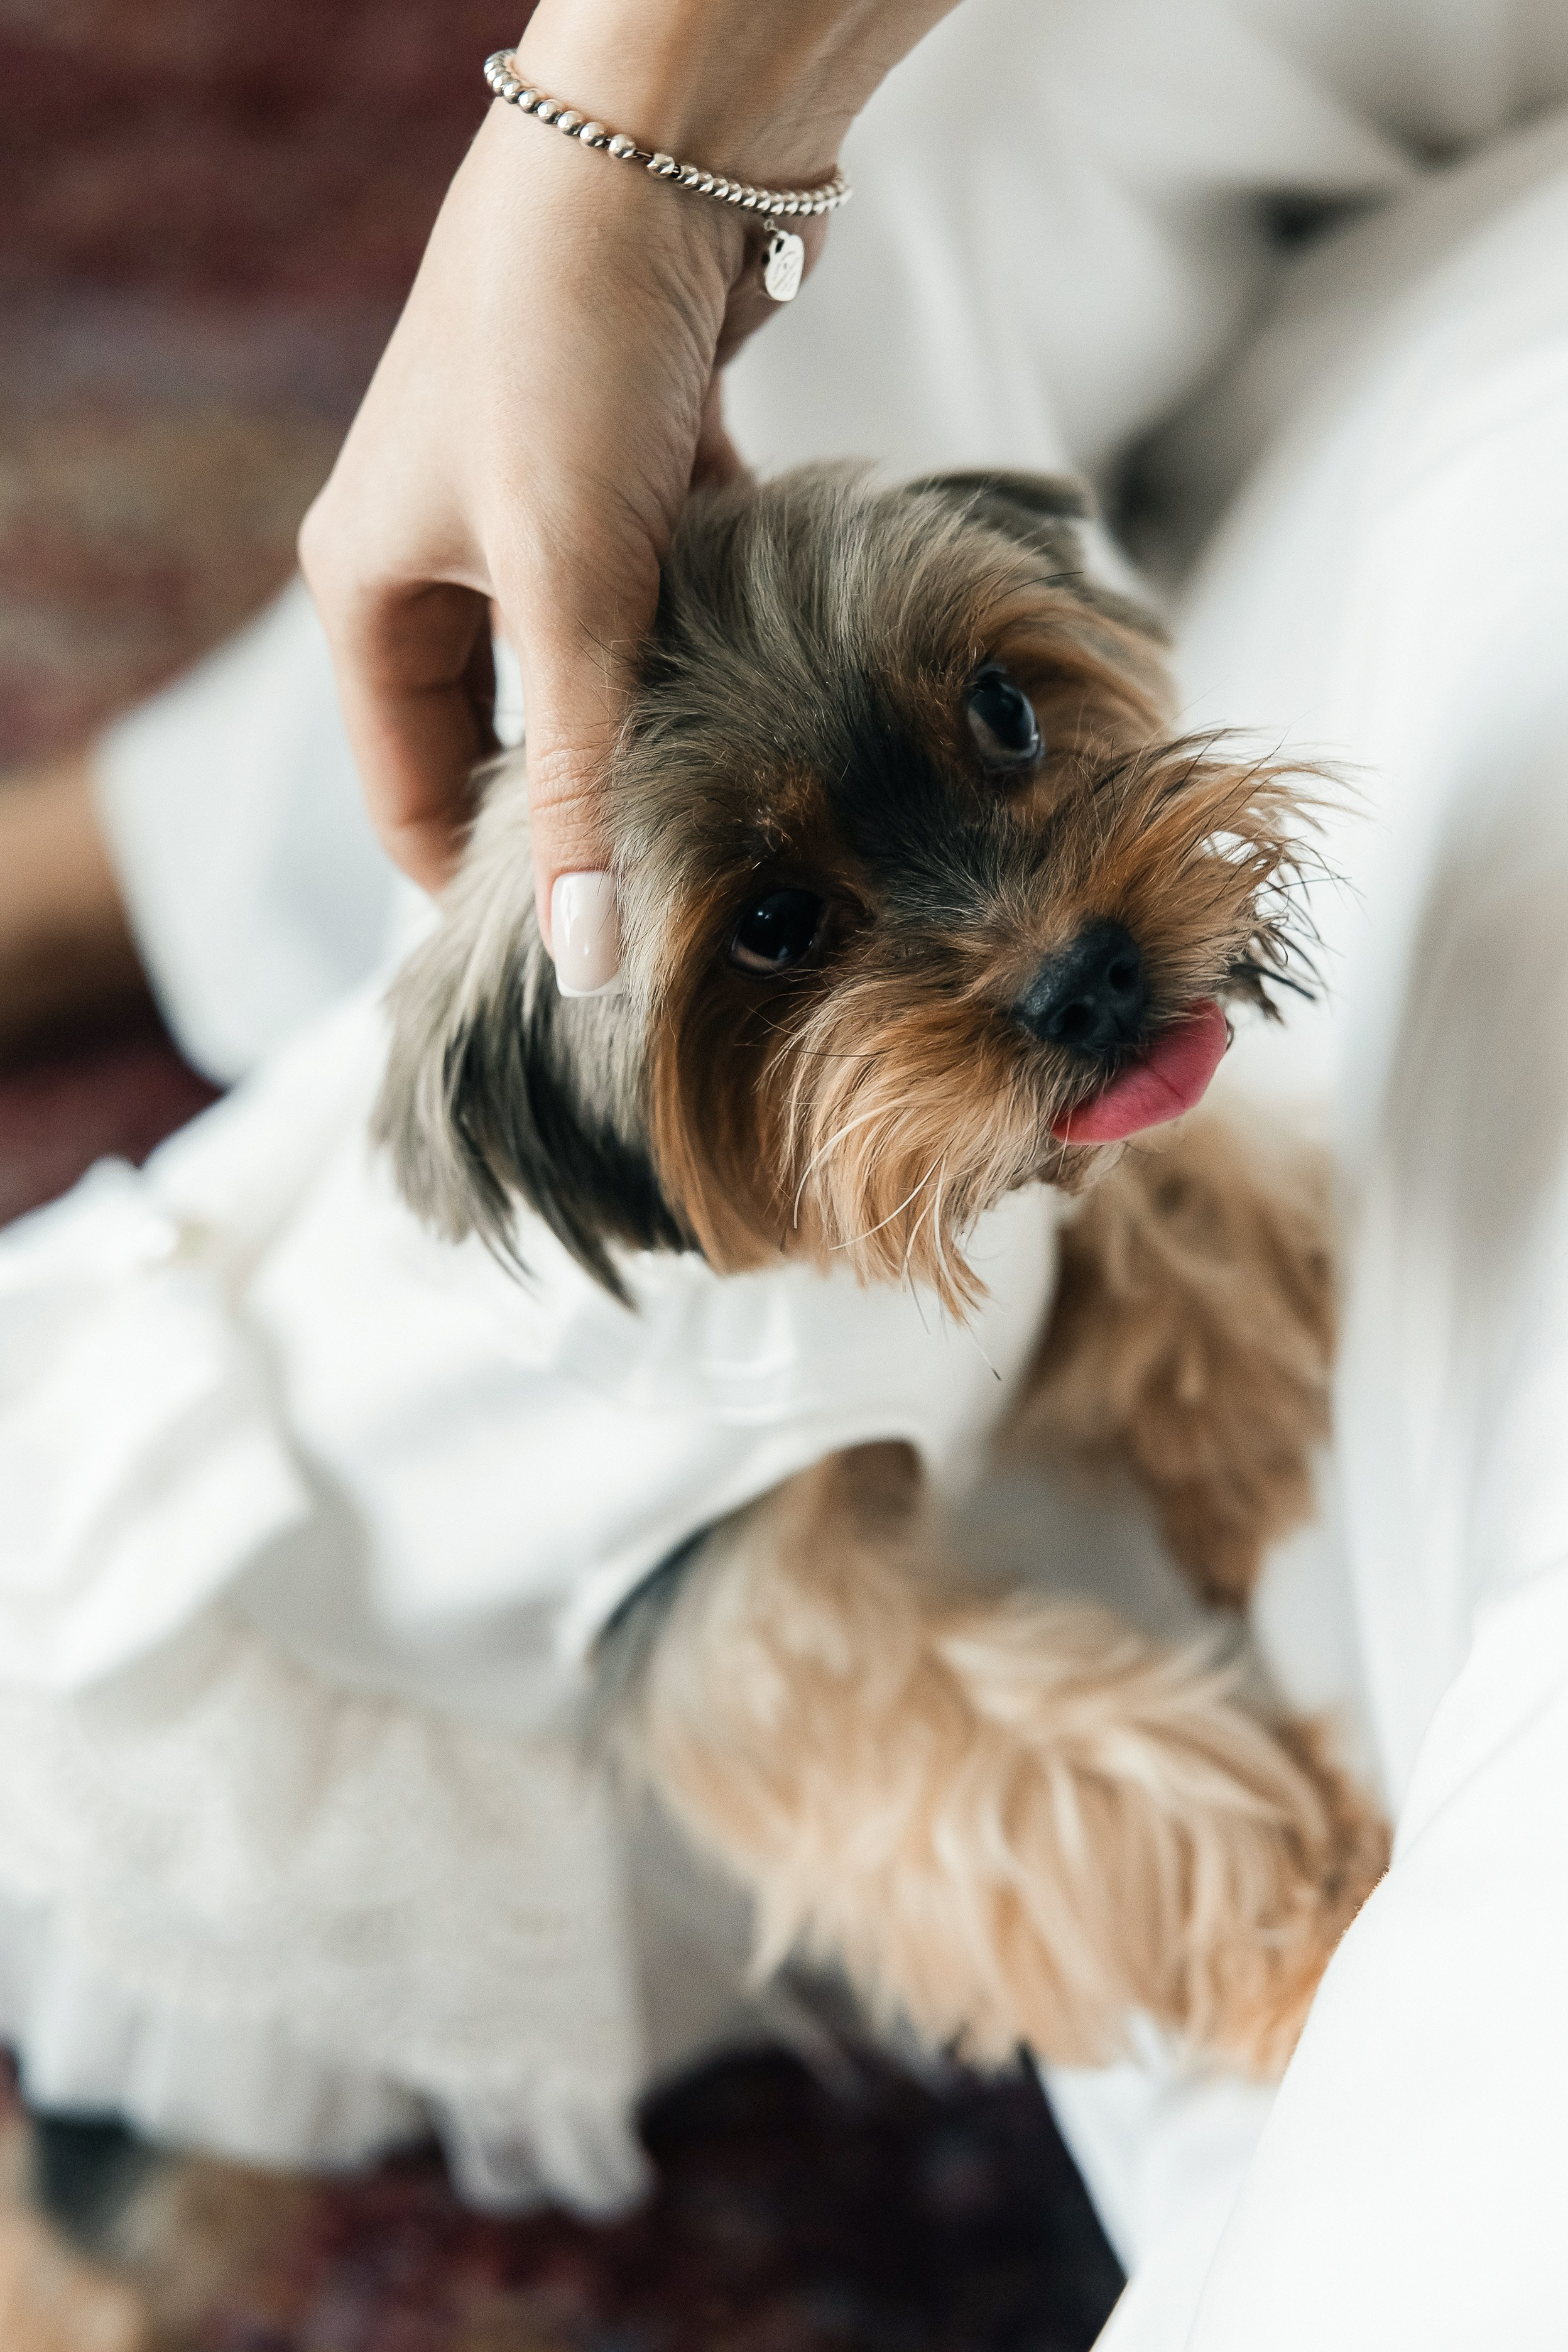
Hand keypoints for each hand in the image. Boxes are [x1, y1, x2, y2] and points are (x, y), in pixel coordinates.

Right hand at [299, 0, 956, 986]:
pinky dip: (710, 623)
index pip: (406, 786)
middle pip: (502, 733)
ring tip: (734, 795)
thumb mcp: (567, 594)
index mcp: (373, 589)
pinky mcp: (632, 467)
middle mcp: (442, 555)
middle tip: (669, 896)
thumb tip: (580, 960)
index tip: (569, 966)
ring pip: (594, 663)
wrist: (657, 152)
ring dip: (657, 714)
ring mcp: (538, 509)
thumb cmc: (568, 360)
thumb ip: (577, 782)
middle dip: (579, 807)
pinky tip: (772, 667)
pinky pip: (663, 586)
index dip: (474, 883)